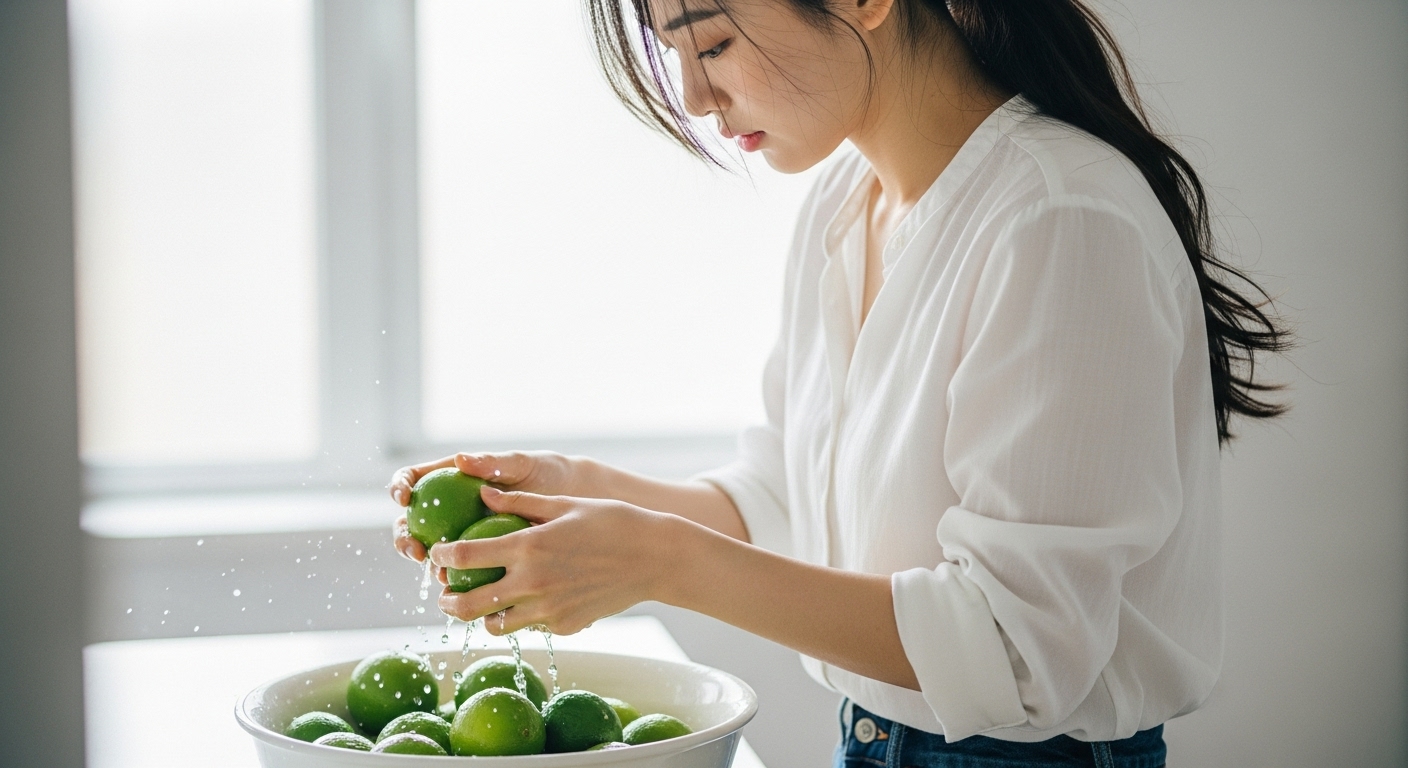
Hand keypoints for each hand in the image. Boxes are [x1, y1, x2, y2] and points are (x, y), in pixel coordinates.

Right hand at [387, 451, 592, 572]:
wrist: (575, 503)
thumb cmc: (548, 475)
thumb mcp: (523, 465)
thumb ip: (492, 463)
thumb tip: (460, 460)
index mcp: (454, 479)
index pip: (416, 480)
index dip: (401, 487)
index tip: (404, 497)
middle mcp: (452, 508)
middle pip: (413, 522)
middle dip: (404, 536)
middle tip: (413, 546)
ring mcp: (464, 535)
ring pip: (432, 550)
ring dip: (426, 562)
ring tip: (433, 568)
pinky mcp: (481, 559)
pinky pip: (460, 570)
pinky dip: (454, 579)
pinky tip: (457, 587)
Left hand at [428, 486, 684, 634]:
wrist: (654, 557)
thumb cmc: (612, 521)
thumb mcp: (565, 504)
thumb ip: (519, 503)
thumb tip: (483, 494)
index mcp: (528, 546)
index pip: (466, 556)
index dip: (442, 555)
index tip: (437, 553)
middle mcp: (533, 583)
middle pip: (469, 604)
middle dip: (448, 599)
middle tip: (445, 591)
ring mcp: (548, 610)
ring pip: (495, 625)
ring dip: (481, 615)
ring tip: (481, 603)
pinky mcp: (564, 626)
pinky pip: (530, 626)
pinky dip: (521, 617)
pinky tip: (526, 602)